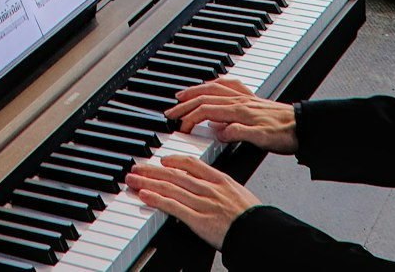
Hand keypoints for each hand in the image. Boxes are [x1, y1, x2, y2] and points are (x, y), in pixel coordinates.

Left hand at [124, 155, 260, 249]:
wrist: (262, 234)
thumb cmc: (255, 219)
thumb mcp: (241, 194)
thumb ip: (223, 188)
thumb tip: (212, 187)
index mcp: (221, 180)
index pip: (192, 163)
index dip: (174, 160)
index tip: (162, 160)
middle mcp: (209, 188)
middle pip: (175, 174)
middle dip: (153, 170)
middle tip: (137, 167)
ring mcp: (203, 203)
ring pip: (170, 188)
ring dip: (147, 183)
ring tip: (132, 179)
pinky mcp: (198, 220)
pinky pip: (173, 207)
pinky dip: (156, 200)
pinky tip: (144, 195)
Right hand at [166, 77, 298, 152]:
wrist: (306, 126)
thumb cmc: (286, 134)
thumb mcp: (262, 140)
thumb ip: (238, 134)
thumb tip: (218, 132)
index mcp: (239, 111)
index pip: (206, 111)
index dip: (190, 119)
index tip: (180, 128)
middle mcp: (240, 100)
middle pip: (205, 97)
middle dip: (185, 104)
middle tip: (171, 112)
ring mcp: (246, 97)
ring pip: (214, 88)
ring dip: (195, 91)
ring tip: (182, 95)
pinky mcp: (252, 98)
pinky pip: (229, 85)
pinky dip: (215, 84)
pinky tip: (212, 86)